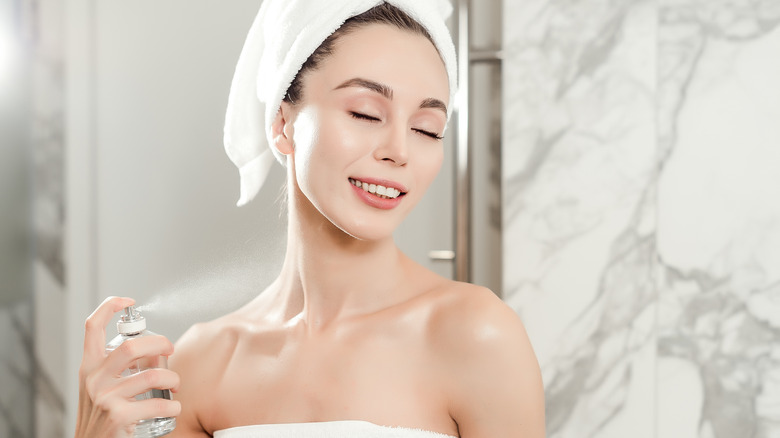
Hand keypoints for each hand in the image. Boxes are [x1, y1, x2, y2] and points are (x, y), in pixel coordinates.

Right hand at [75, 296, 180, 437]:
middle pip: (131, 346)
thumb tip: (156, 351)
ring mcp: (105, 398)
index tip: (128, 301)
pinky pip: (158, 404)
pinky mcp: (119, 417)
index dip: (109, 307)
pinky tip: (172, 408)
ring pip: (152, 375)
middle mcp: (95, 379)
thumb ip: (119, 367)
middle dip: (160, 344)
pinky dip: (173, 406)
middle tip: (170, 350)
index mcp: (90, 366)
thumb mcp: (100, 386)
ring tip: (174, 385)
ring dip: (172, 378)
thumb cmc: (102, 416)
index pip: (91, 327)